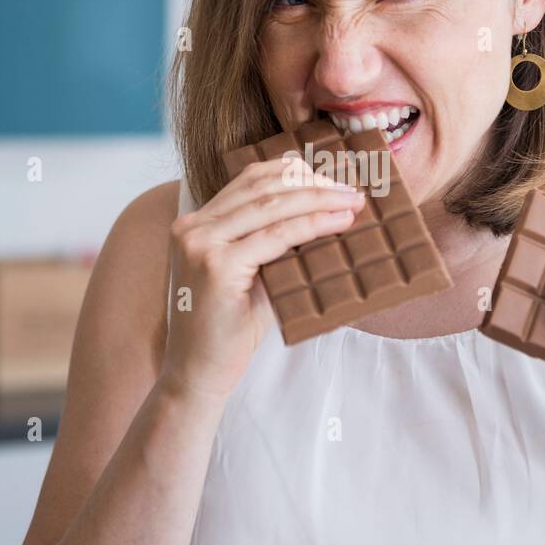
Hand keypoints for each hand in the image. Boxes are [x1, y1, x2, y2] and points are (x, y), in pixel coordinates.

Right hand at [159, 158, 364, 401]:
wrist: (198, 372)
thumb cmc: (228, 328)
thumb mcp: (248, 274)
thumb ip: (269, 241)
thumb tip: (322, 213)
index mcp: (195, 223)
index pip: (249, 181)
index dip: (293, 172)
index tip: (329, 176)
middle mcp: (192, 227)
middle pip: (262, 187)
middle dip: (312, 183)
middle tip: (350, 190)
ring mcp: (200, 244)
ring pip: (272, 207)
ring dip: (319, 200)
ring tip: (352, 203)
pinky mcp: (217, 267)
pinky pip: (276, 236)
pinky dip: (312, 225)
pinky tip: (338, 224)